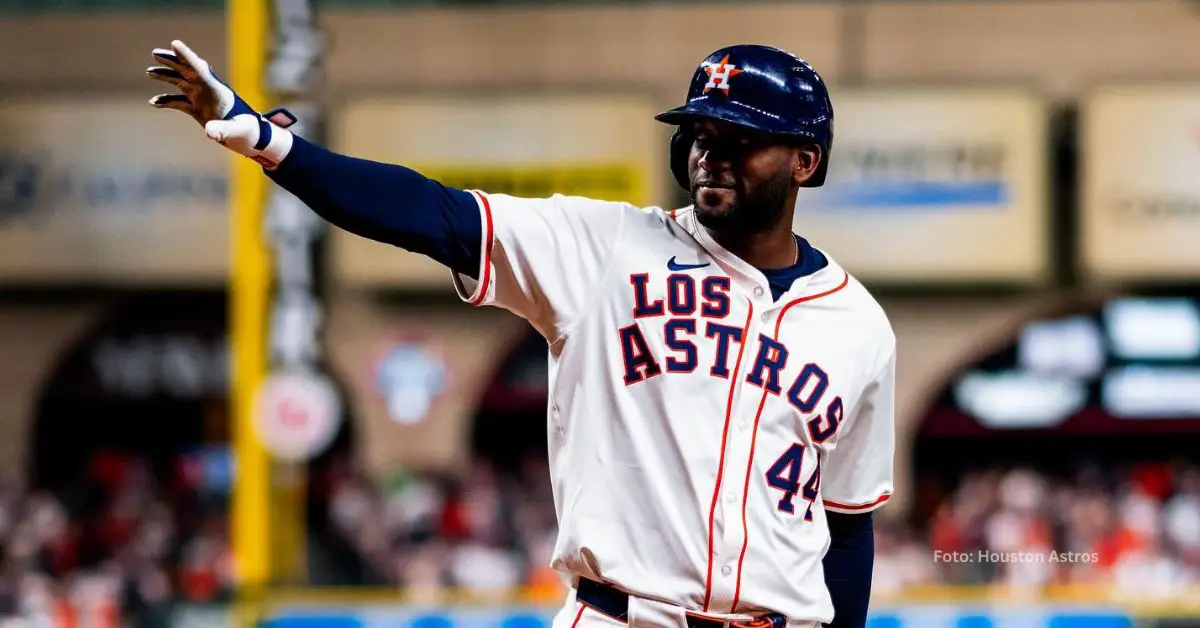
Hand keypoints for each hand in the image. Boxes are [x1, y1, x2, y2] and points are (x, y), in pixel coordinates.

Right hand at [146, 39, 296, 168]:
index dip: (187, 57)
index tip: (175, 43)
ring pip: (181, 83)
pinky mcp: (200, 111)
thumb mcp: (238, 131)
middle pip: (188, 71)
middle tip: (156, 53)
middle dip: (172, 61)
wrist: (254, 139)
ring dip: (167, 76)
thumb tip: (210, 132)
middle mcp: (209, 92)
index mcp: (218, 92)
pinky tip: (154, 103)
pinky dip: (167, 101)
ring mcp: (203, 100)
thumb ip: (224, 130)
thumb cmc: (250, 132)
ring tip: (150, 72)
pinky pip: (180, 102)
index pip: (200, 70)